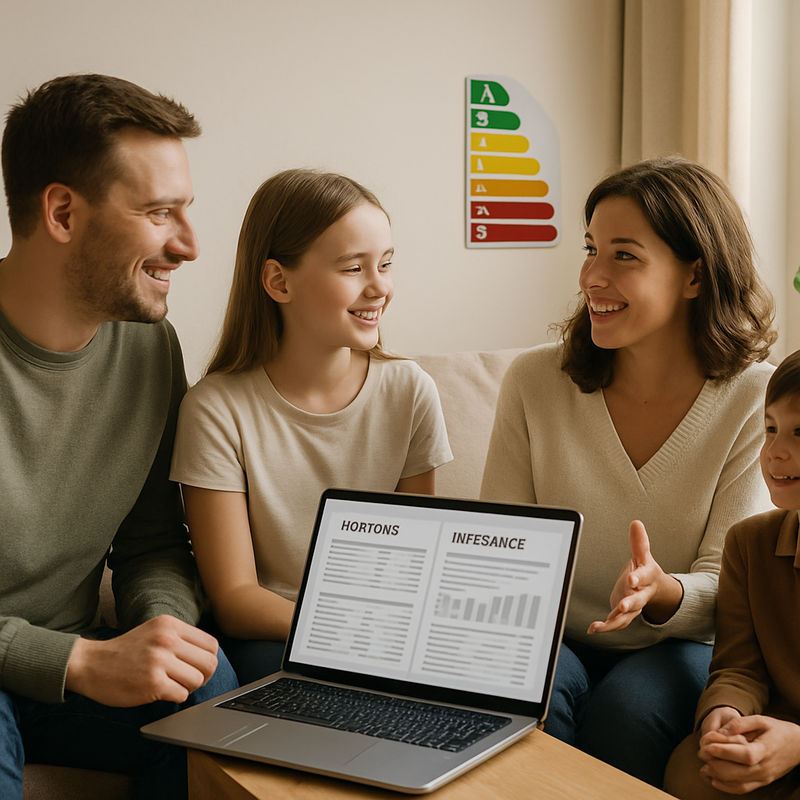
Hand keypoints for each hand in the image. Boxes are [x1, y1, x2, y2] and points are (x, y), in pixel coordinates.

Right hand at [65, 615, 218, 706]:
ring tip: (172, 685)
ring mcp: (159, 661)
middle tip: (189, 680)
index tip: (198, 667)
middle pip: (209, 663)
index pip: (211, 644)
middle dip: (203, 676)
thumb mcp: (155, 631)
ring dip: (188, 687)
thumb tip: (208, 657)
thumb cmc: (125, 651)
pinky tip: (161, 692)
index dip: (208, 660)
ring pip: (197, 680)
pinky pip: (181, 695)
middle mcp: (167, 639)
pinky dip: (175, 697)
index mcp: (170, 625)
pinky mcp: (152, 683)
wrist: (90, 663)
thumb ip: (180, 639)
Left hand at [587, 520, 681, 633]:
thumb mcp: (643, 556)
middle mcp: (641, 595)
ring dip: (614, 621)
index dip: (639, 578)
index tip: (631, 579)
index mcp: (647, 578)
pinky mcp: (624, 615)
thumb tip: (636, 523)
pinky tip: (592, 629)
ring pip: (626, 617)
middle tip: (622, 605)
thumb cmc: (645, 571)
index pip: (645, 577)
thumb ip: (638, 542)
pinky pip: (616, 623)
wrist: (653, 590)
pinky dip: (605, 627)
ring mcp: (633, 607)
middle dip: (630, 603)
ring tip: (599, 625)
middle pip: (638, 601)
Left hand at [698, 715, 799, 793]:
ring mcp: (764, 778)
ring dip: (716, 775)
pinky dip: (726, 786)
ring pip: (737, 783)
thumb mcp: (761, 720)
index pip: (743, 754)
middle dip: (714, 762)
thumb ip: (740, 723)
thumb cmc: (778, 730)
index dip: (723, 750)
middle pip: (736, 772)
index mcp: (765, 750)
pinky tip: (713, 779)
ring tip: (702, 765)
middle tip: (700, 751)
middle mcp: (764, 768)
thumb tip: (721, 731)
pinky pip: (742, 789)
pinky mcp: (762, 783)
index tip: (706, 743)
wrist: (799, 746)